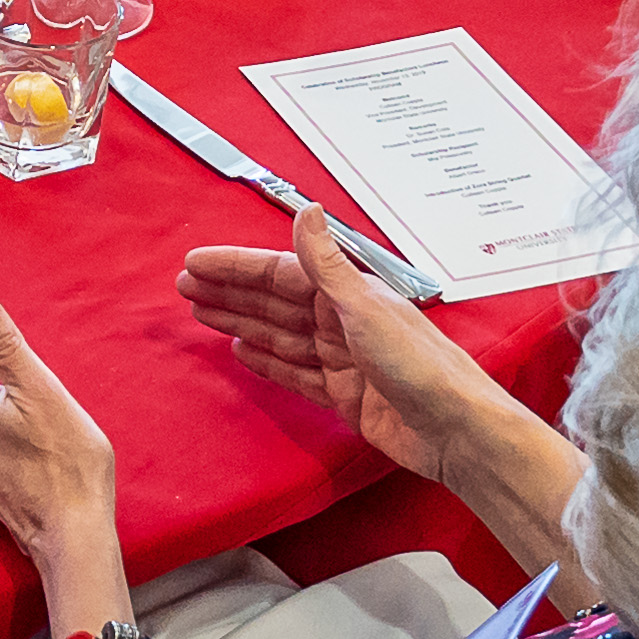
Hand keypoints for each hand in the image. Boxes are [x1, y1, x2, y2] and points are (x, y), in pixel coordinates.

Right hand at [177, 210, 499, 481]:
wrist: (454, 429)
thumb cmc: (422, 367)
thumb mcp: (366, 308)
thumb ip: (328, 264)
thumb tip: (306, 210)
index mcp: (350, 295)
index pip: (281, 272)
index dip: (237, 268)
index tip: (198, 263)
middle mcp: (344, 322)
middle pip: (274, 302)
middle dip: (230, 292)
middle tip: (184, 287)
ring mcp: (342, 359)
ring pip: (278, 334)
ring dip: (240, 321)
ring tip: (201, 313)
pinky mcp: (342, 395)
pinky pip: (293, 372)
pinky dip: (266, 360)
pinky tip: (241, 351)